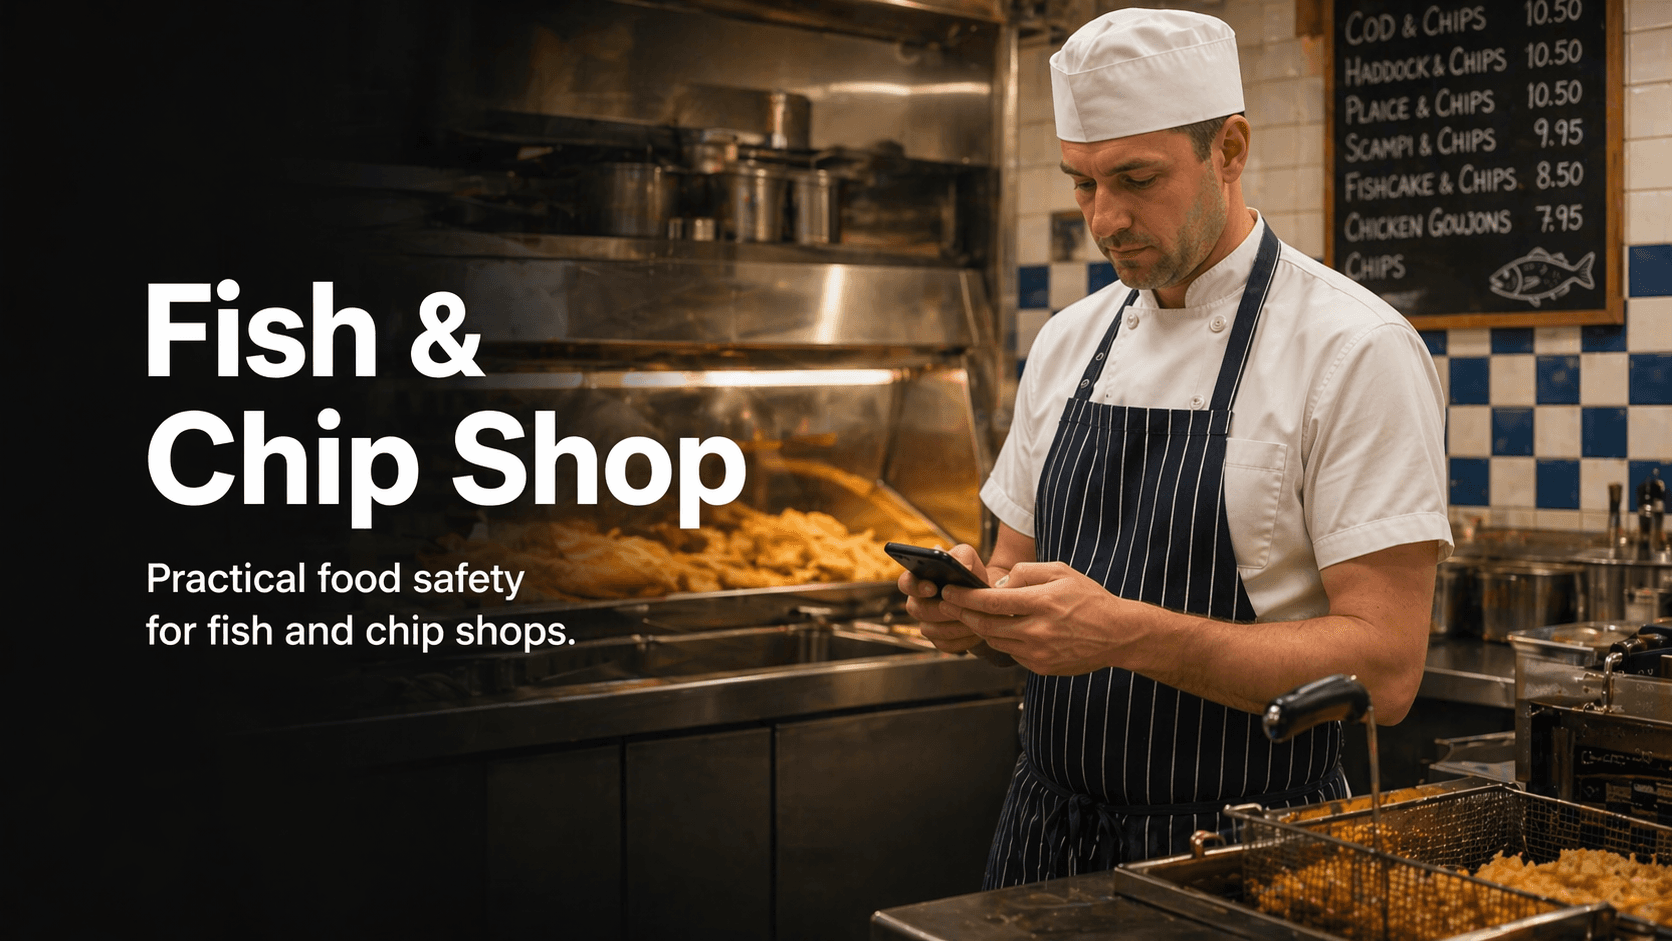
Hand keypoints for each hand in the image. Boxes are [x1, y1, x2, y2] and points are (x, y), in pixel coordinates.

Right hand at [897, 544, 989, 653]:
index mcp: (919, 580)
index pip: (905, 583)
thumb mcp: (968, 557)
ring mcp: (927, 623)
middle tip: (961, 606)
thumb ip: (963, 556)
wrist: (987, 596)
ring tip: (973, 618)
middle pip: (917, 610)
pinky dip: (961, 640)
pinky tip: (975, 632)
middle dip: (940, 609)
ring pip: (930, 630)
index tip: (932, 588)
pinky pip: (944, 645)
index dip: (915, 587)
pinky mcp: (939, 640)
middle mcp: (918, 602)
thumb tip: (963, 566)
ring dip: (953, 625)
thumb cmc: (971, 573)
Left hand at [939, 561, 1135, 674]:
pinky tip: (1007, 630)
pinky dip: (1005, 641)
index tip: (948, 592)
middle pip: (985, 626)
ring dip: (982, 629)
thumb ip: (1027, 572)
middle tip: (948, 605)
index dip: (964, 597)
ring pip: (996, 641)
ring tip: (974, 616)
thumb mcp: (1061, 572)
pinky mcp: (1042, 668)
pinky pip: (1012, 653)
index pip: (990, 601)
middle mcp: (1038, 630)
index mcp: (1042, 603)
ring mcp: (1039, 653)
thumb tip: (1000, 584)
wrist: (1118, 634)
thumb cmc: (1089, 598)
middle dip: (962, 615)